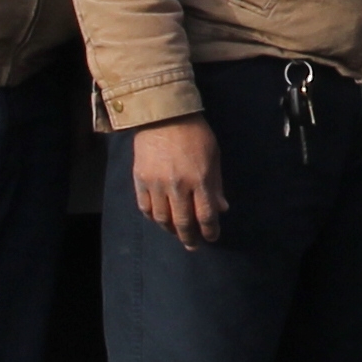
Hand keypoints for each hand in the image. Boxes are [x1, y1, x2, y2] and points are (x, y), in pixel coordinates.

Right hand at [133, 118, 228, 245]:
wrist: (163, 115)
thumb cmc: (195, 133)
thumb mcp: (213, 156)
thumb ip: (216, 184)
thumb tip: (222, 209)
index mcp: (199, 178)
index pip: (205, 215)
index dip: (209, 230)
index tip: (212, 237)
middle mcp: (177, 185)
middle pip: (183, 223)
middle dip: (190, 238)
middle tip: (193, 245)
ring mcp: (156, 183)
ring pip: (162, 219)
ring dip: (171, 230)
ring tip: (178, 233)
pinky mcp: (140, 179)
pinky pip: (145, 207)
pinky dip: (153, 218)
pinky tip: (160, 220)